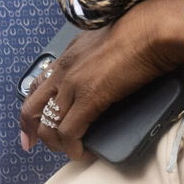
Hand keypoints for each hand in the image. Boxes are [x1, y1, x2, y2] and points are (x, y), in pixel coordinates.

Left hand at [20, 0, 183, 159]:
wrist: (152, 31)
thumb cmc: (140, 31)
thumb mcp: (107, 41)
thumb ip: (96, 59)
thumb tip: (102, 74)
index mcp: (69, 54)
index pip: (38, 83)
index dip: (32, 106)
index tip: (31, 123)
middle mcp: (65, 69)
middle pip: (32, 107)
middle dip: (31, 130)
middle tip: (34, 145)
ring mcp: (74, 84)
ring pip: (49, 124)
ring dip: (57, 144)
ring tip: (70, 151)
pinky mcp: (89, 98)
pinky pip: (70, 132)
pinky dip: (74, 148)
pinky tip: (82, 153)